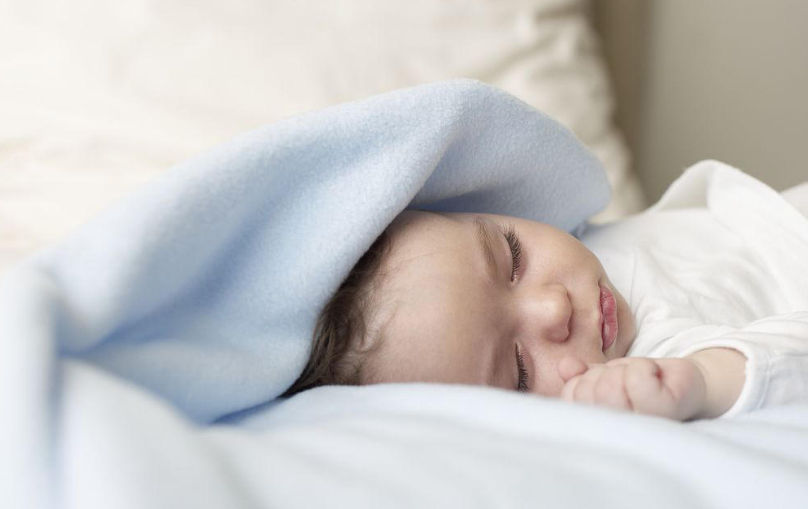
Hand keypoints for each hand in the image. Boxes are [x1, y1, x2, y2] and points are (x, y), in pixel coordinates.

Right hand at [557, 356, 707, 420]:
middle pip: (588, 391)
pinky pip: (637, 379)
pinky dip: (643, 367)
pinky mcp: (665, 411)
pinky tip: (654, 376)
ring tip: (639, 380)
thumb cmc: (638, 383)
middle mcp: (617, 436)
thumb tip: (564, 366)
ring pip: (610, 387)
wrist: (680, 382)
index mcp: (596, 428)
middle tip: (624, 380)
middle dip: (604, 374)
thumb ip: (579, 376)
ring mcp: (642, 426)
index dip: (583, 380)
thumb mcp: (602, 377)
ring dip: (624, 370)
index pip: (570, 396)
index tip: (603, 383)